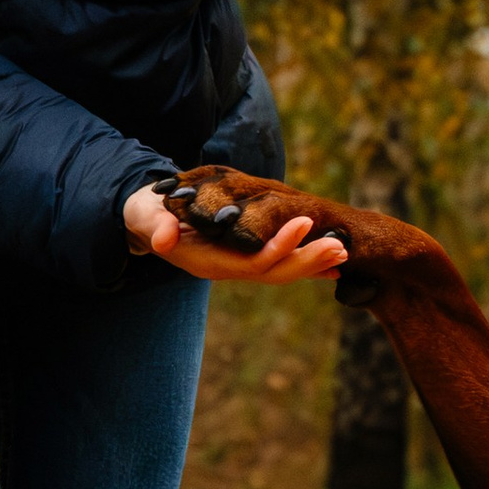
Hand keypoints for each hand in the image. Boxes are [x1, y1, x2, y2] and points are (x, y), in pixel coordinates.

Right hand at [126, 188, 348, 281]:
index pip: (250, 262)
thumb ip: (153, 226)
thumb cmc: (147, 215)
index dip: (278, 247)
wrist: (148, 222)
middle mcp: (227, 268)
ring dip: (312, 263)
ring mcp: (237, 265)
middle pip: (273, 273)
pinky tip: (331, 260)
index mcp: (207, 262)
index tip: (304, 224)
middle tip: (341, 248)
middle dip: (307, 262)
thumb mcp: (145, 216)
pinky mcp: (245, 257)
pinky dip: (305, 261)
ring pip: (281, 270)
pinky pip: (280, 262)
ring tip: (343, 252)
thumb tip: (162, 239)